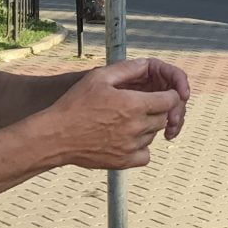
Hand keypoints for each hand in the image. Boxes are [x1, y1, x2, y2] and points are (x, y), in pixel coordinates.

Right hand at [48, 62, 181, 169]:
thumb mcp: (98, 77)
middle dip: (157, 110)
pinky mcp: (124, 162)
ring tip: (125, 121)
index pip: (171, 100)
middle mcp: (137, 127)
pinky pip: (146, 155)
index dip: (168, 95)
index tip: (160, 94)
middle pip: (164, 118)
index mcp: (134, 104)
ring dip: (146, 127)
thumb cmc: (74, 104)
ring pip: (153, 135)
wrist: (56, 136)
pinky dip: (141, 147)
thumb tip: (146, 64)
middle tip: (139, 106)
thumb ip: (126, 69)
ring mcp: (132, 147)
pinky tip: (125, 138)